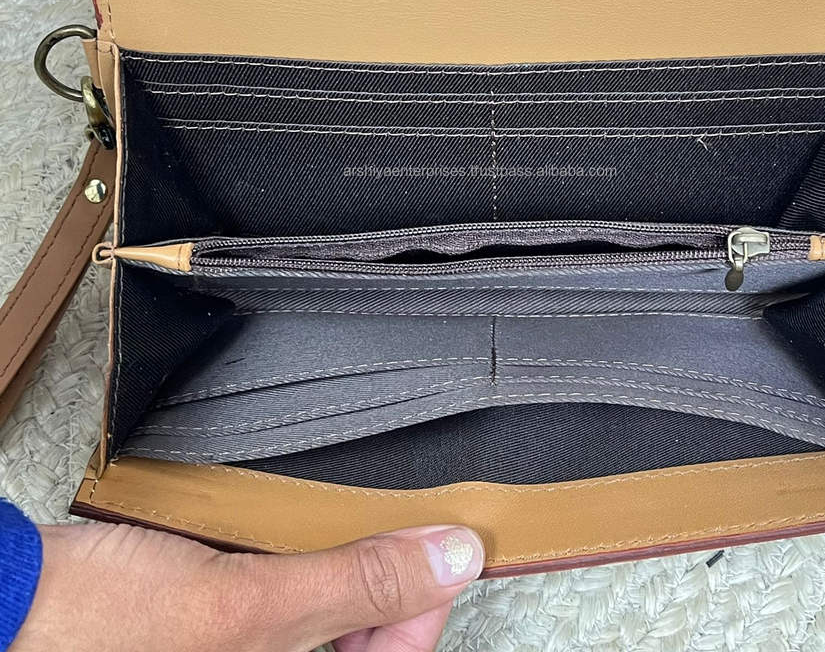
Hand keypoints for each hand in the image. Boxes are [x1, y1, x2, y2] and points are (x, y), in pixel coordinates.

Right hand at [12, 520, 483, 651]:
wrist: (5, 602)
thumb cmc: (98, 624)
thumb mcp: (245, 606)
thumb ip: (355, 585)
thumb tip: (450, 559)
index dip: (426, 608)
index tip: (447, 546)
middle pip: (361, 638)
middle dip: (389, 581)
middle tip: (406, 519)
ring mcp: (237, 650)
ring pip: (324, 616)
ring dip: (346, 565)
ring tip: (357, 516)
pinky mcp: (215, 621)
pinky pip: (281, 597)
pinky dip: (301, 559)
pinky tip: (299, 525)